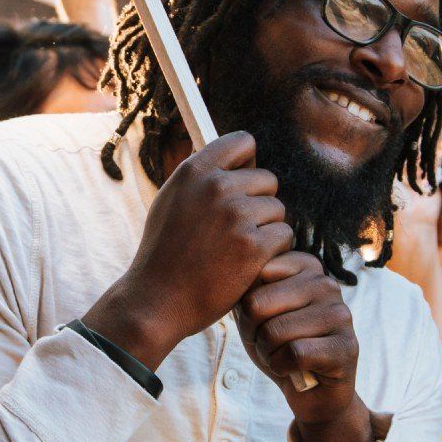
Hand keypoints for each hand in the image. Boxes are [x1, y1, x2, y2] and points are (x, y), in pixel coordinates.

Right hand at [83, 132, 292, 369]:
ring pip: (277, 209)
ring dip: (265, 229)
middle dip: (258, 202)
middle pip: (267, 179)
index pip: (243, 141)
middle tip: (235, 230)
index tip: (240, 184)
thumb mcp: (170, 200)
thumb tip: (229, 158)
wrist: (158, 299)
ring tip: (237, 249)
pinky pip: (283, 235)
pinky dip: (272, 252)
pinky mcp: (253, 246)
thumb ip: (199, 177)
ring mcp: (236, 215)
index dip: (247, 163)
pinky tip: (248, 264)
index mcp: (194, 170)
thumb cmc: (164, 252)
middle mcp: (216, 187)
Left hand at [236, 250, 381, 441]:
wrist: (311, 392)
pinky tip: (291, 369)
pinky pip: (295, 353)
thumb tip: (236, 275)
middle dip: (252, 332)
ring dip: (267, 352)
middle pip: (257, 304)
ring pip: (274, 331)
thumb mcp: (256, 312)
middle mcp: (326, 283)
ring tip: (281, 355)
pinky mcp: (347, 347)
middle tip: (268, 344)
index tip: (260, 319)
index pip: (253, 275)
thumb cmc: (280, 345)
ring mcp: (340, 314)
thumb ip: (247, 288)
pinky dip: (281, 366)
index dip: (244, 306)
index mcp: (305, 266)